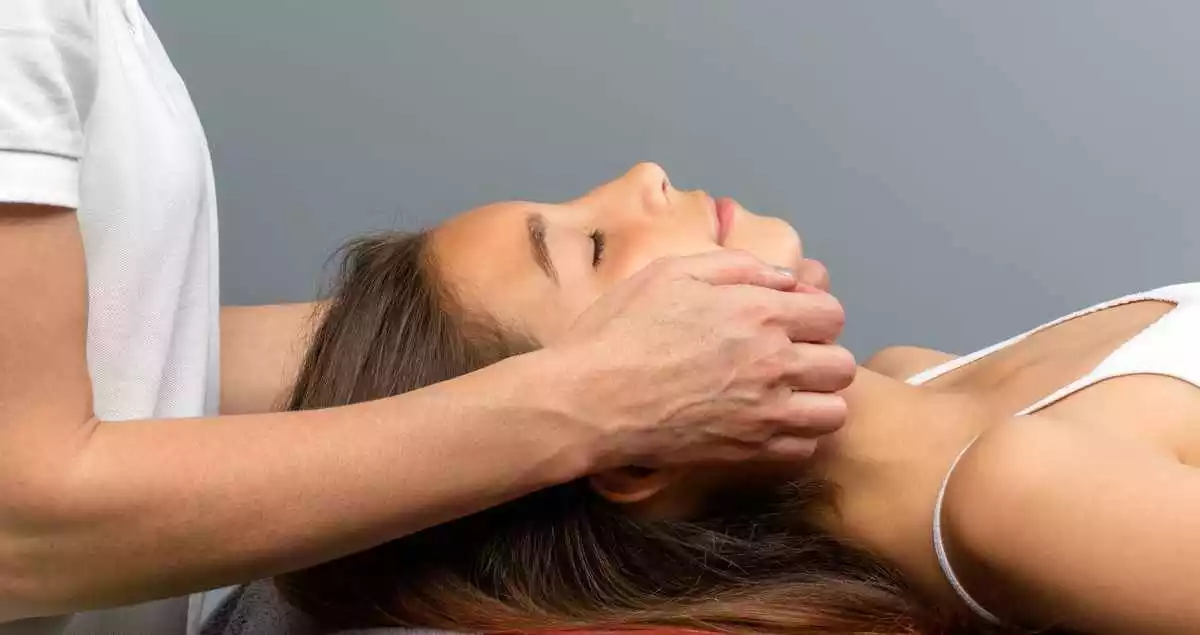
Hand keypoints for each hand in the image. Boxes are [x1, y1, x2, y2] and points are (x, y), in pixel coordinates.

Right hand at [550, 250, 855, 469]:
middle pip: (842, 364)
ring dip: (817, 400)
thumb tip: (783, 278)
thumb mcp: (672, 272)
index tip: (791, 320)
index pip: (831, 313)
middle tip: (789, 358)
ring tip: (786, 395)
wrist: (589, 399)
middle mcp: (774, 362)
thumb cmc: (621, 329)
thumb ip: (736, 267)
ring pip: (834, 410)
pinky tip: (767, 422)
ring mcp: (765, 412)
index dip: (814, 314)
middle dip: (822, 357)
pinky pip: (805, 447)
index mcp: (759, 312)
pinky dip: (796, 436)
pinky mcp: (749, 451)